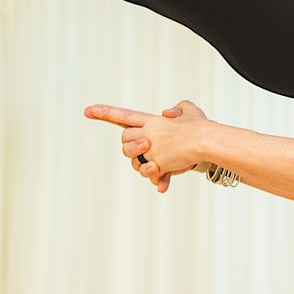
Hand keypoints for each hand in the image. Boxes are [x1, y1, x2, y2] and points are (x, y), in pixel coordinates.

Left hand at [84, 100, 210, 193]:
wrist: (207, 141)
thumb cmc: (200, 125)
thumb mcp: (189, 110)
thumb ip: (177, 108)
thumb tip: (166, 113)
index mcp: (151, 121)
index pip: (123, 116)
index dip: (105, 112)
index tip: (87, 110)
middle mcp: (147, 134)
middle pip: (125, 140)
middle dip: (131, 145)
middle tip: (145, 147)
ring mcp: (151, 150)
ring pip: (133, 159)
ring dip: (140, 162)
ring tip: (155, 163)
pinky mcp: (158, 164)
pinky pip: (149, 174)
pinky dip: (157, 179)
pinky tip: (162, 184)